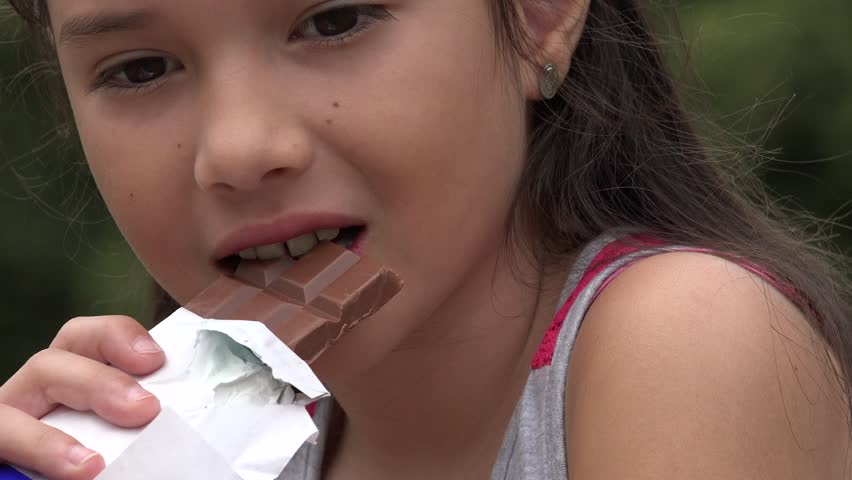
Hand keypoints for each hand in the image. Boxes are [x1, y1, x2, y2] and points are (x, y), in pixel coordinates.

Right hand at [0, 316, 164, 479]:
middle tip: (144, 410)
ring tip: (92, 468)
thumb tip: (181, 437)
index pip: (84, 339)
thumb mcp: (124, 439)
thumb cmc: (104, 462)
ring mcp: (5, 427)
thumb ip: (142, 430)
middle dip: (97, 382)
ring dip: (48, 439)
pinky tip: (71, 474)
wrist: (60, 479)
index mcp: (70, 383)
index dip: (116, 337)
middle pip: (49, 364)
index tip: (155, 359)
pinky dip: (33, 455)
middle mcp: (30, 400)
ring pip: (7, 412)